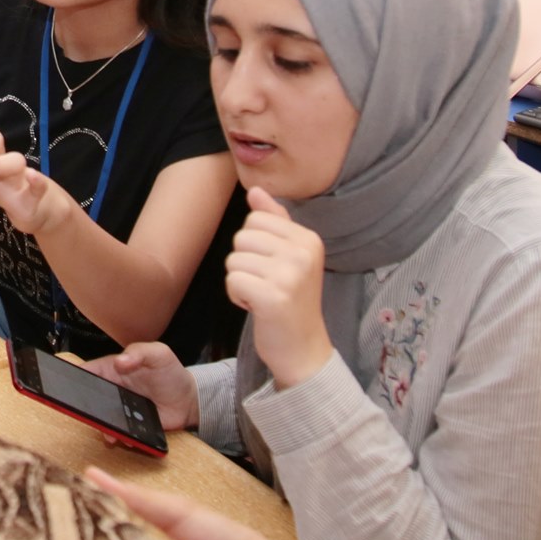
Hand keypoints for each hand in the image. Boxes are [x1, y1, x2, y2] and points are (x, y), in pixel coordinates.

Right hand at [82, 341, 199, 431]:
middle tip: (87, 415)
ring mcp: (119, 409)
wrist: (189, 400)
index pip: (86, 372)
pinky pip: (117, 433)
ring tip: (110, 433)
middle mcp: (111, 389)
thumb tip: (120, 362)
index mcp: (112, 369)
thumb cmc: (171, 372)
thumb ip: (139, 352)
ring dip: (101, 426)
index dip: (73, 379)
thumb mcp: (158, 353)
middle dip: (84, 408)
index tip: (66, 388)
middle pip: (88, 399)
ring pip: (100, 419)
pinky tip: (125, 438)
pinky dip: (118, 437)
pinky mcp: (129, 426)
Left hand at [223, 188, 331, 388]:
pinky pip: (232, 280)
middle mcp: (302, 253)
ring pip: (233, 259)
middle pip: (242, 236)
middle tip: (266, 284)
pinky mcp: (273, 297)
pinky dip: (237, 296)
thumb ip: (274, 221)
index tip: (271, 267)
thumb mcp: (289, 256)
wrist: (303, 349)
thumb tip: (255, 190)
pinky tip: (256, 307)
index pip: (256, 218)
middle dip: (245, 262)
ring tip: (262, 295)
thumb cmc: (291, 300)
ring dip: (240, 281)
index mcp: (308, 238)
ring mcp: (289, 275)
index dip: (254, 244)